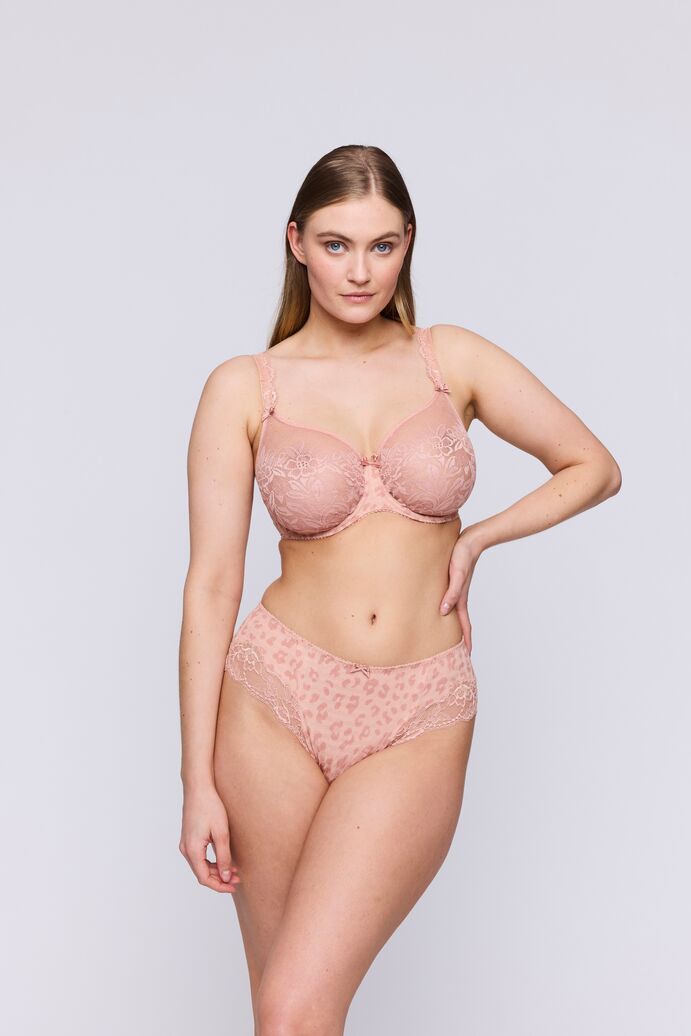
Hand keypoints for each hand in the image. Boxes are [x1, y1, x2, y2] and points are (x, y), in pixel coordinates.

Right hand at [179, 784, 241, 893]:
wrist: (198, 788)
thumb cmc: (210, 807)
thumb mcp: (221, 833)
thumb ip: (224, 857)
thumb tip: (226, 877)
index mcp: (192, 850)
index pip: (204, 878)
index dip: (220, 885)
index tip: (234, 886)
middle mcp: (185, 849)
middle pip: (202, 873)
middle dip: (220, 879)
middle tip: (238, 878)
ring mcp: (186, 843)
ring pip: (201, 866)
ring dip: (216, 870)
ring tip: (234, 870)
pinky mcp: (189, 838)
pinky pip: (199, 857)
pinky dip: (211, 861)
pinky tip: (224, 859)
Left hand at [439, 529, 482, 653]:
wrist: (470, 540)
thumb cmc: (463, 556)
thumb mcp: (457, 575)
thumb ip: (451, 592)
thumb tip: (443, 611)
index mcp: (460, 598)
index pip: (464, 625)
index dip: (466, 640)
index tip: (467, 655)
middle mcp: (458, 597)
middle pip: (460, 622)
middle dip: (460, 638)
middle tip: (456, 652)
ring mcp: (456, 590)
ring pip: (454, 612)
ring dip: (454, 625)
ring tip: (448, 636)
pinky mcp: (452, 582)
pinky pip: (450, 600)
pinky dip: (447, 609)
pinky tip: (441, 609)